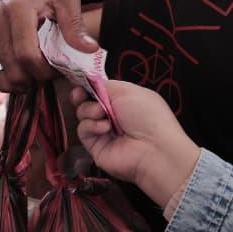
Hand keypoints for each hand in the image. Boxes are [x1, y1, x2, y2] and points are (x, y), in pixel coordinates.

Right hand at [0, 0, 96, 92]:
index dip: (44, 70)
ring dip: (21, 82)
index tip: (59, 69)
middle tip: (51, 74)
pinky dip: (10, 77)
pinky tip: (26, 71)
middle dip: (34, 80)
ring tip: (39, 73)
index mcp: (18, 9)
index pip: (26, 54)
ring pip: (0, 73)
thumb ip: (76, 25)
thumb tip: (90, 49)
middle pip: (13, 69)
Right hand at [70, 80, 199, 208]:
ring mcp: (103, 131)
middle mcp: (112, 115)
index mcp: (124, 100)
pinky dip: (92, 126)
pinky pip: (83, 130)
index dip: (89, 86)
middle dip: (82, 96)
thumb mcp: (127, 91)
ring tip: (102, 114)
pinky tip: (105, 128)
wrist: (152, 148)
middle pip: (87, 101)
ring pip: (83, 114)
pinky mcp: (95, 146)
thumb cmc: (146, 114)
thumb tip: (90, 84)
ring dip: (90, 110)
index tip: (82, 83)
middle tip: (79, 95)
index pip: (100, 90)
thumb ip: (104, 86)